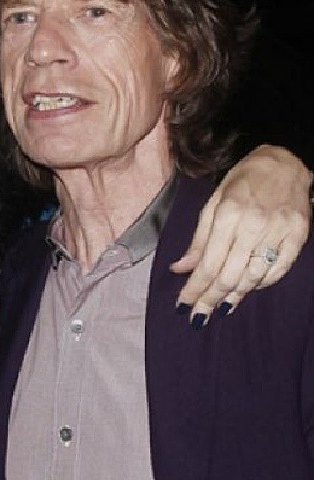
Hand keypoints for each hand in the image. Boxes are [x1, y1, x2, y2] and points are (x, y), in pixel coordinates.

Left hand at [172, 144, 311, 326]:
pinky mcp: (298, 236)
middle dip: (210, 299)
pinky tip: (246, 291)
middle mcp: (253, 226)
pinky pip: (278, 270)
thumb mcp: (213, 202)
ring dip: (234, 297)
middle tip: (197, 317)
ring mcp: (279, 232)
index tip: (182, 305)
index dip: (194, 288)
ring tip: (218, 309)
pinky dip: (260, 284)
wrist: (286, 162)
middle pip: (229, 275)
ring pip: (253, 277)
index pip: (208, 263)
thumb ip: (199, 239)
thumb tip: (180, 268)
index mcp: (227, 215)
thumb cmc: (243, 181)